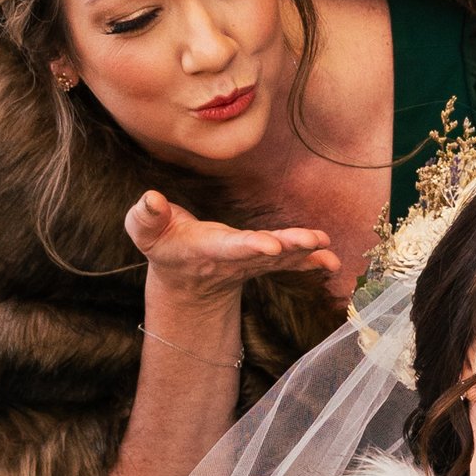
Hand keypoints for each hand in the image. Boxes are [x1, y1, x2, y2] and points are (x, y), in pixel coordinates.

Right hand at [126, 190, 343, 335]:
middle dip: (287, 247)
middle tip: (311, 240)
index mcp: (205, 250)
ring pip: (280, 257)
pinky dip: (310, 262)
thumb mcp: (143, 231)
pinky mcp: (263, 260)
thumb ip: (144, 216)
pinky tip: (332, 260)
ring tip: (326, 245)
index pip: (230, 248)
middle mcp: (233, 259)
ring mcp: (251, 262)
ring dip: (305, 251)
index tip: (270, 244)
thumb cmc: (162, 244)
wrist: (185, 277)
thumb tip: (151, 198)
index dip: (249, 246)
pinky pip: (289, 263)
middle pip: (263, 253)